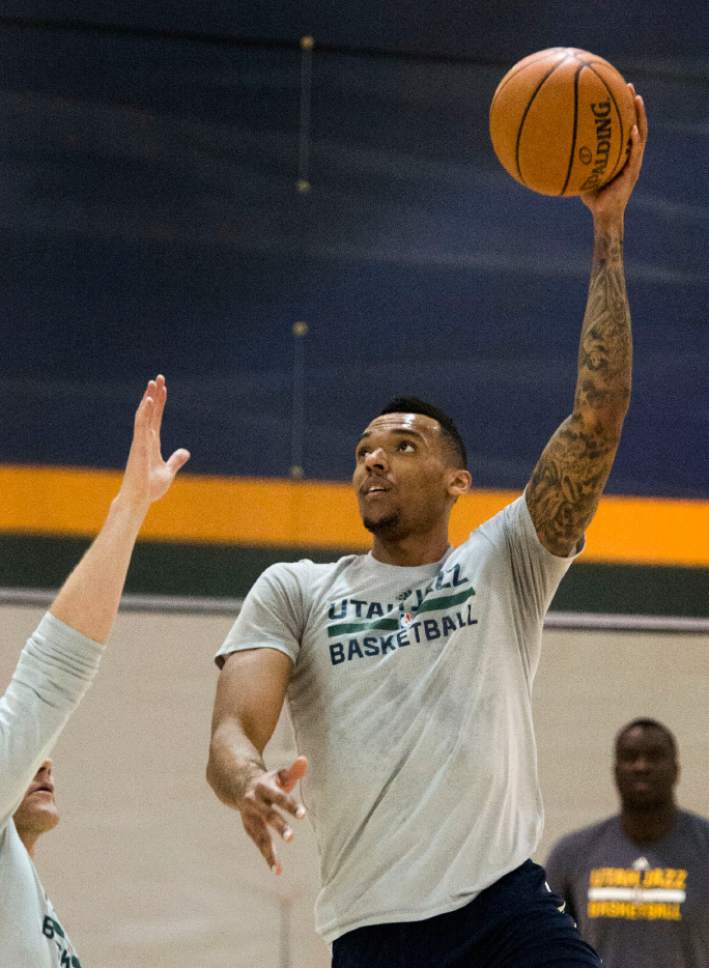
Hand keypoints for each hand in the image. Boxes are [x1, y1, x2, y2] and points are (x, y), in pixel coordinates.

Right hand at [117, 375, 189, 511]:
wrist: (139, 499)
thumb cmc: (149, 487)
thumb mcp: (168, 471)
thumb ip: (176, 460)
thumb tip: (185, 451)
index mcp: (152, 442)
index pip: (156, 417)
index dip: (160, 402)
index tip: (163, 387)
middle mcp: (145, 439)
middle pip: (150, 412)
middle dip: (154, 394)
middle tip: (158, 377)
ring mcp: (140, 442)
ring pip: (144, 415)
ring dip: (148, 399)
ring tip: (152, 383)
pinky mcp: (138, 447)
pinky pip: (141, 426)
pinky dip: (145, 413)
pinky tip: (150, 401)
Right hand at [238, 756, 307, 874]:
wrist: (236, 783)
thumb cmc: (267, 781)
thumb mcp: (278, 774)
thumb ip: (293, 771)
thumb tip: (304, 760)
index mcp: (263, 787)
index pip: (279, 797)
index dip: (290, 805)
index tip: (302, 815)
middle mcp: (254, 803)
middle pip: (268, 815)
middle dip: (279, 826)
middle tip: (291, 838)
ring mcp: (249, 817)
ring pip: (259, 834)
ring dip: (269, 850)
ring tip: (279, 868)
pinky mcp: (248, 827)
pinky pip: (258, 843)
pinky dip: (267, 856)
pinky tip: (278, 870)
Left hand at [581, 85, 647, 222]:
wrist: (603, 214)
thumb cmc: (591, 195)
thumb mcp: (581, 173)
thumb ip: (573, 160)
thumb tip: (549, 148)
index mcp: (620, 151)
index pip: (622, 125)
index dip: (621, 108)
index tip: (615, 88)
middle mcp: (629, 153)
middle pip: (634, 123)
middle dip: (632, 104)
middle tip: (627, 84)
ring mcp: (633, 162)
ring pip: (640, 133)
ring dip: (639, 115)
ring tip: (636, 98)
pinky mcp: (632, 172)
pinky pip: (634, 154)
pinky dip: (634, 141)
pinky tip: (632, 130)